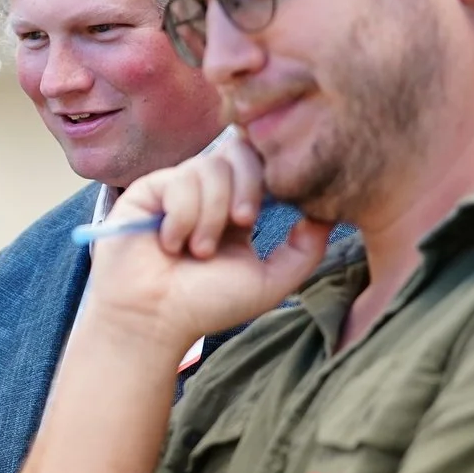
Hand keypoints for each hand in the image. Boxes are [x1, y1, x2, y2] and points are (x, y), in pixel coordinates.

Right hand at [85, 130, 329, 350]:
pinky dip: (182, 217)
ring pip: (211, 167)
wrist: (154, 320)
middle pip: (241, 152)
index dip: (271, 175)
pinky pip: (179, 180)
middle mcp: (208, 193)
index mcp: (237, 207)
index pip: (261, 164)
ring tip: (198, 250)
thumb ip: (306, 249)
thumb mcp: (271, 280)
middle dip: (249, 187)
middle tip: (243, 224)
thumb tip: (325, 211)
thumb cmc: (206, 305)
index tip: (265, 213)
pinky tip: (171, 244)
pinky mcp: (148, 190)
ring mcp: (177, 189)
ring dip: (212, 214)